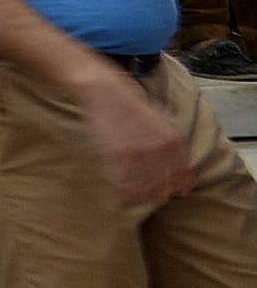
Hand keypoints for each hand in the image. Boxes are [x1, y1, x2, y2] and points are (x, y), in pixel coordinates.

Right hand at [84, 66, 194, 204]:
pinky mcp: (117, 154)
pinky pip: (126, 180)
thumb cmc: (130, 101)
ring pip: (147, 184)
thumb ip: (169, 138)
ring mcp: (137, 152)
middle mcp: (158, 147)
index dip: (182, 183)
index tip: (180, 191)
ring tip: (144, 198)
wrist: (104, 89)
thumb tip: (178, 158)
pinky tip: (126, 191)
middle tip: (161, 197)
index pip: (183, 170)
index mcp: (172, 138)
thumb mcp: (160, 117)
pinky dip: (127, 189)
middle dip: (163, 192)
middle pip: (165, 181)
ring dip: (146, 194)